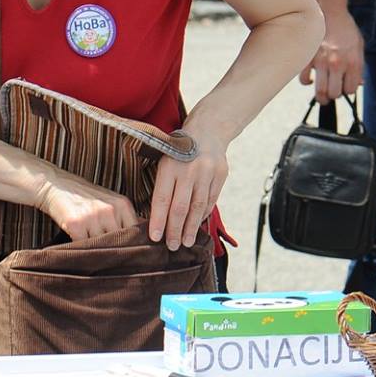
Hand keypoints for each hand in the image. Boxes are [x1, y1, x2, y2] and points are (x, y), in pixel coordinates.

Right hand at [35, 172, 137, 241]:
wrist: (56, 186)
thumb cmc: (86, 197)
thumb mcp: (110, 202)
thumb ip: (125, 219)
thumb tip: (146, 237)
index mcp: (122, 204)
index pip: (134, 232)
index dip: (130, 243)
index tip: (125, 249)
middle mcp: (109, 210)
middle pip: (118, 242)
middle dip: (112, 247)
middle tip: (105, 249)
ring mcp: (93, 217)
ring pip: (101, 246)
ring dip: (95, 248)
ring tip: (88, 240)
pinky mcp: (76, 224)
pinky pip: (84, 245)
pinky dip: (81, 246)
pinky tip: (77, 238)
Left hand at [149, 126, 230, 249]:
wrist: (207, 130)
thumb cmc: (179, 149)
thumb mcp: (165, 159)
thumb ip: (163, 185)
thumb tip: (157, 218)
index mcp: (169, 165)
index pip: (162, 199)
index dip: (158, 220)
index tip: (155, 237)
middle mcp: (188, 169)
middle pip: (180, 207)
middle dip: (175, 230)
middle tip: (171, 246)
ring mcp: (206, 172)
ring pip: (198, 207)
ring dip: (191, 228)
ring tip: (186, 242)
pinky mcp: (220, 175)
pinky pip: (211, 201)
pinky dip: (203, 215)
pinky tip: (197, 226)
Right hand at [299, 5, 363, 102]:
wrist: (327, 9)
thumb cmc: (344, 27)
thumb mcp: (358, 44)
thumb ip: (359, 65)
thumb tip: (359, 83)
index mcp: (353, 61)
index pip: (351, 89)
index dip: (348, 90)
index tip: (345, 86)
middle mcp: (337, 64)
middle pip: (334, 94)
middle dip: (334, 95)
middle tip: (333, 91)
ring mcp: (321, 62)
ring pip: (320, 92)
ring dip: (321, 96)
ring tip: (323, 93)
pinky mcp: (307, 58)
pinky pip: (304, 80)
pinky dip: (307, 82)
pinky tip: (311, 78)